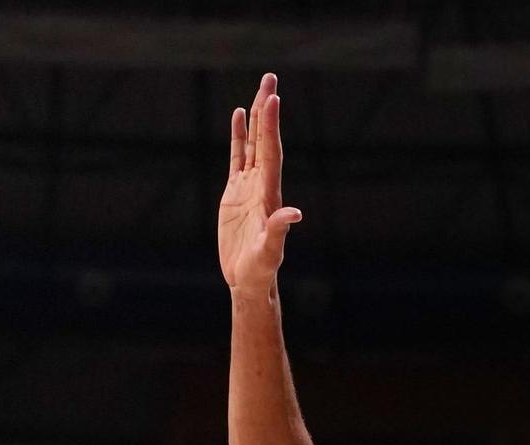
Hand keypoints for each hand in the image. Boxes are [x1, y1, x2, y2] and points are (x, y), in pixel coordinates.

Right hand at [219, 72, 301, 295]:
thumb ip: (279, 231)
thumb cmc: (260, 270)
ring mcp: (248, 187)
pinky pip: (238, 158)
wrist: (249, 280)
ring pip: (253, 144)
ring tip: (260, 89)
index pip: (271, 152)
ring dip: (256, 117)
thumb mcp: (270, 252)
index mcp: (269, 194)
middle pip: (265, 139)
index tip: (273, 98)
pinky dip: (239, 136)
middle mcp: (262, 185)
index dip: (271, 126)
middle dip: (267, 110)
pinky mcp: (235, 194)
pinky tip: (239, 117)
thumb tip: (294, 213)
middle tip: (270, 78)